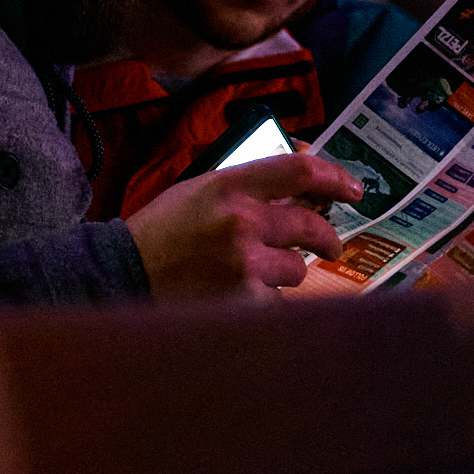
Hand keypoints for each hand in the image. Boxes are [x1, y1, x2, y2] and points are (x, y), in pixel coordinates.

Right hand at [126, 153, 359, 298]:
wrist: (118, 274)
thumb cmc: (160, 231)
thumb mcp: (200, 191)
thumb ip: (247, 187)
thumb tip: (301, 188)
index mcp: (230, 185)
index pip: (299, 171)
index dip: (335, 178)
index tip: (354, 190)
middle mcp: (241, 221)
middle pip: (311, 227)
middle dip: (326, 239)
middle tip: (330, 246)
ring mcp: (243, 264)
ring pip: (296, 270)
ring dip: (283, 274)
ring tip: (252, 276)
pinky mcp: (242, 302)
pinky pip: (276, 302)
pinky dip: (265, 302)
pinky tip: (238, 299)